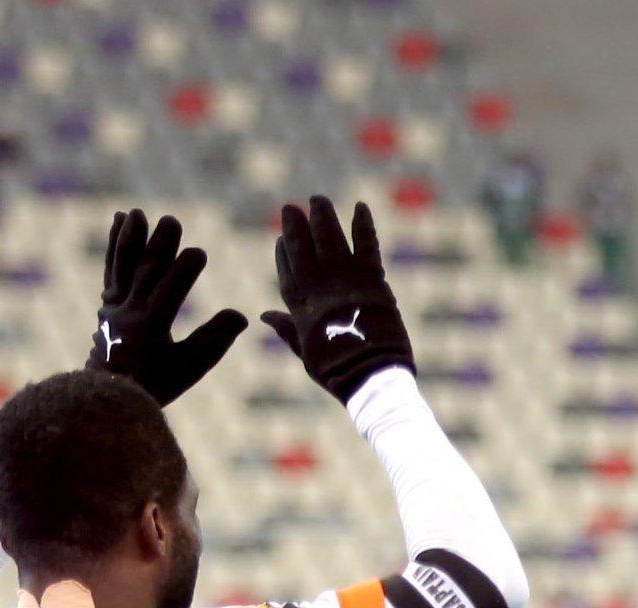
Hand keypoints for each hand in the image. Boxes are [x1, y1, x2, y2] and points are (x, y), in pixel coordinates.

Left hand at [87, 209, 247, 405]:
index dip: (183, 272)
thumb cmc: (156, 383)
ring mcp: (114, 305)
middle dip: (159, 247)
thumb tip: (241, 315)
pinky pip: (112, 268)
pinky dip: (116, 244)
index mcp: (150, 329)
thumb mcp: (190, 368)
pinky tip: (120, 219)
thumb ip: (214, 341)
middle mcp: (128, 313)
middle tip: (172, 221)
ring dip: (131, 239)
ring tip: (137, 214)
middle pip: (145, 274)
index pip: (168, 294)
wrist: (109, 393)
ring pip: (123, 267)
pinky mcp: (108, 300)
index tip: (199, 252)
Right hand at [260, 196, 413, 403]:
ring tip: (317, 199)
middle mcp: (319, 291)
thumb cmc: (339, 371)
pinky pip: (366, 246)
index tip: (280, 238)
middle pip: (303, 250)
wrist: (374, 378)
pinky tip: (360, 206)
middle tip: (291, 207)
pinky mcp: (373, 281)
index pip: (287, 273)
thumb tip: (263, 315)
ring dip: (323, 217)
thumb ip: (286, 330)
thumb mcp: (306, 354)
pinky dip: (363, 225)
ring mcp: (345, 283)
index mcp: (301, 310)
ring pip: (330, 241)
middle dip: (296, 227)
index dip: (283, 254)